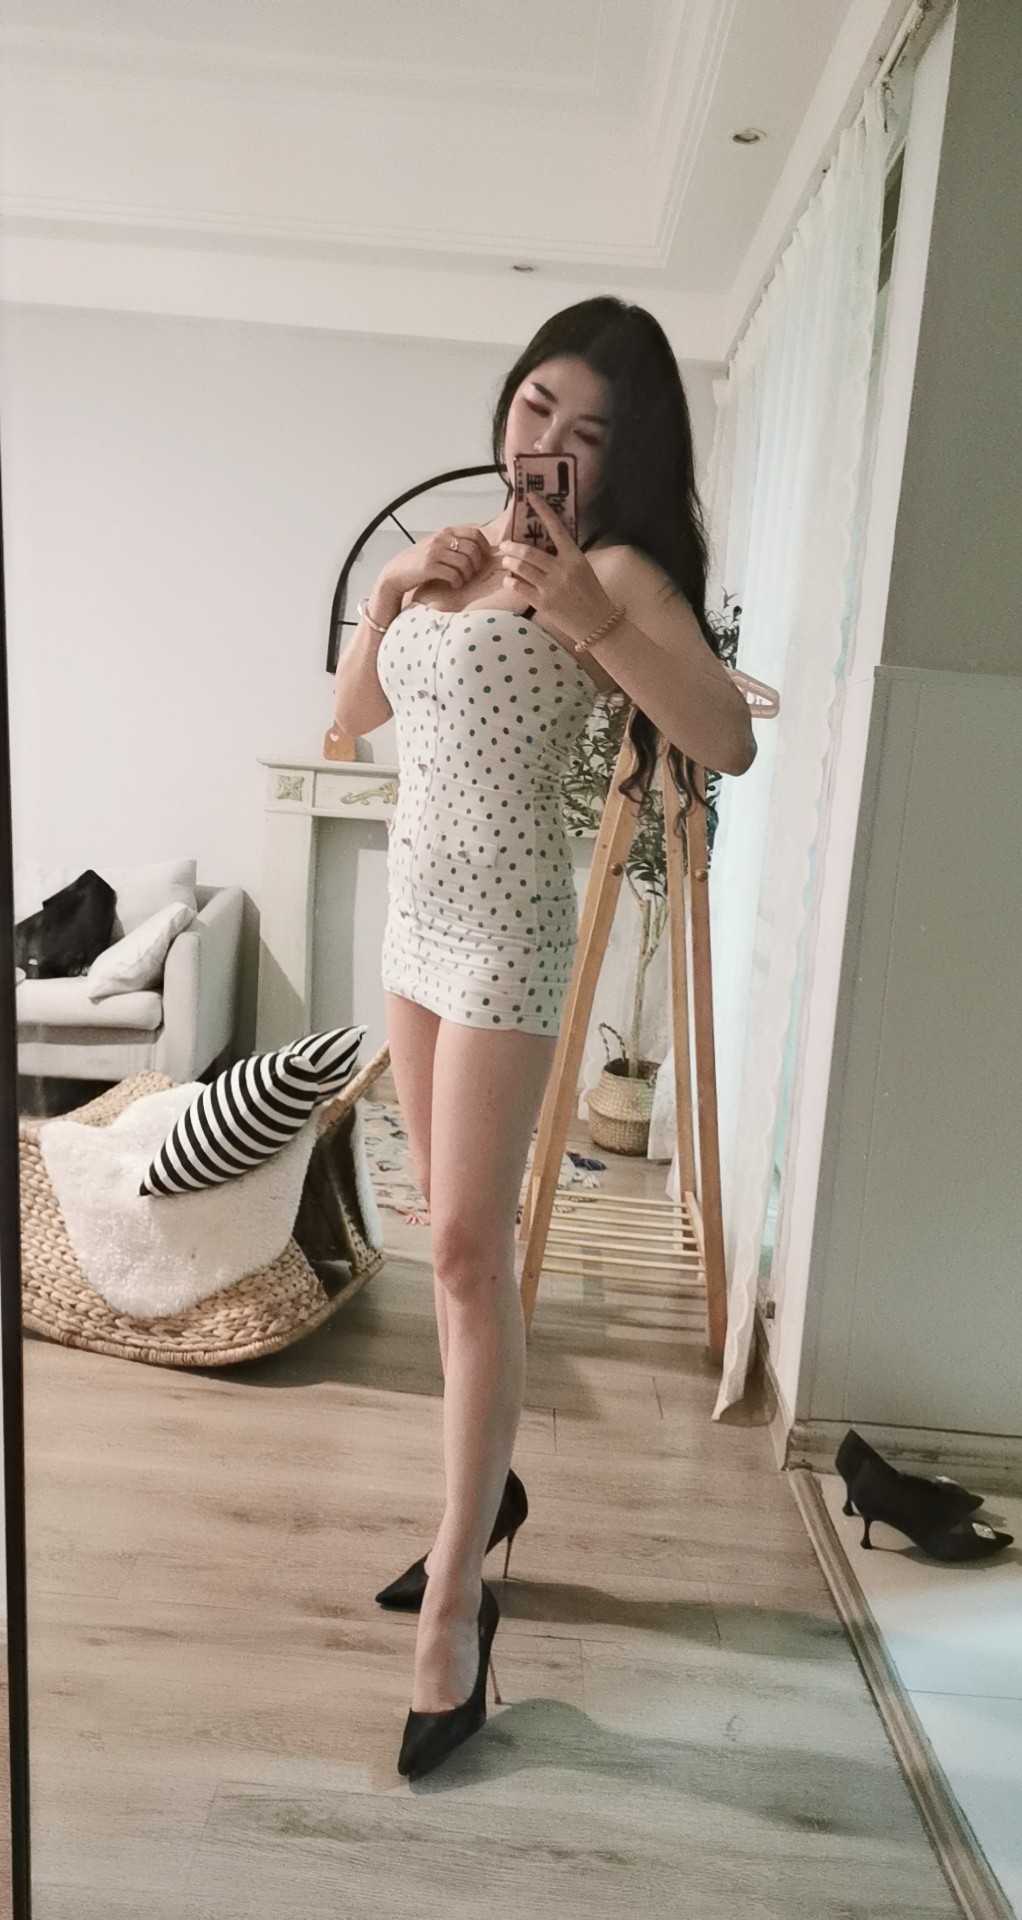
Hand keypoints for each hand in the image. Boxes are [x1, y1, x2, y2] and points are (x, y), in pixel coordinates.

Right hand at [379, 524, 492, 602]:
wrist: (397, 572)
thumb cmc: (419, 562)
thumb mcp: (437, 545)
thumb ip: (454, 543)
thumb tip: (480, 548)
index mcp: (445, 532)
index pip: (475, 533)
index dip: (485, 547)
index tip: (484, 558)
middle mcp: (440, 539)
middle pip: (473, 549)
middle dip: (477, 564)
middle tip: (473, 573)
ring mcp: (434, 552)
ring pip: (465, 562)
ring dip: (468, 575)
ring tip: (462, 580)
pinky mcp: (429, 566)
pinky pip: (453, 575)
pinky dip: (458, 582)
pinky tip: (454, 585)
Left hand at [499, 494, 615, 645]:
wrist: (597, 623)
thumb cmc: (590, 594)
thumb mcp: (582, 569)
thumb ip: (564, 557)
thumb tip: (541, 545)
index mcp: (575, 557)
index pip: (557, 528)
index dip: (543, 510)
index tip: (531, 497)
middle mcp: (562, 570)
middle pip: (529, 552)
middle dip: (512, 547)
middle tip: (504, 545)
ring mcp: (552, 587)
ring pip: (521, 569)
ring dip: (509, 563)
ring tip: (505, 562)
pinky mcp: (543, 603)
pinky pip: (519, 588)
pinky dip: (511, 581)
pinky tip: (509, 580)